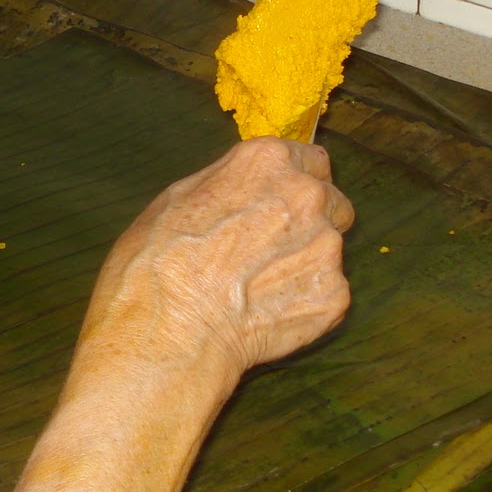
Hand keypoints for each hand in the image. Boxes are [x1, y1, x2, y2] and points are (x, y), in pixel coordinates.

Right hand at [82, 138, 353, 393]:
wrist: (170, 331)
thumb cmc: (157, 261)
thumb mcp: (178, 197)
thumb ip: (230, 182)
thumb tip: (247, 187)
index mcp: (268, 161)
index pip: (311, 159)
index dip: (295, 182)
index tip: (281, 202)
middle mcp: (307, 195)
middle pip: (331, 201)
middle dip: (310, 220)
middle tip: (270, 249)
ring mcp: (327, 247)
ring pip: (329, 250)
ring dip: (305, 263)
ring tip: (260, 288)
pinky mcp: (334, 296)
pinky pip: (328, 294)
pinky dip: (304, 303)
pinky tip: (265, 313)